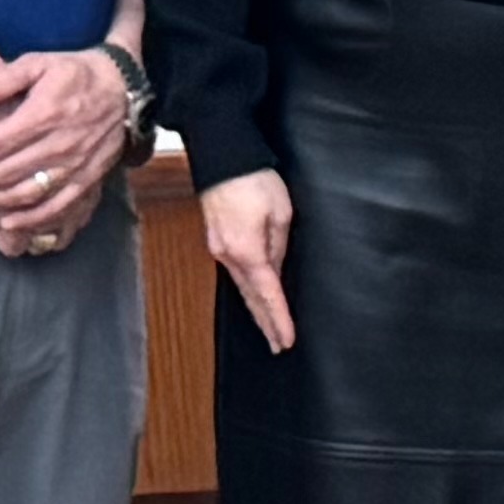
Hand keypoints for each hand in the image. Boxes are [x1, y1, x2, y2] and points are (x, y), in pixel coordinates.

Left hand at [0, 46, 128, 255]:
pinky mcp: (86, 181)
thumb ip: (6, 77)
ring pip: (24, 195)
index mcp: (45, 115)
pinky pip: (54, 209)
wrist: (123, 89)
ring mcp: (74, 167)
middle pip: (3, 173)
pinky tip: (7, 220)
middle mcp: (59, 145)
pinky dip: (27, 220)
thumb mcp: (41, 62)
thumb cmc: (77, 74)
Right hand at [198, 165, 297, 353]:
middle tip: (278, 345)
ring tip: (268, 329)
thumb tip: (275, 268)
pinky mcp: (216, 239)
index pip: (267, 294)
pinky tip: (253, 297)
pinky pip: (235, 272)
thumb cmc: (255, 180)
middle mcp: (228, 255)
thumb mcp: (281, 214)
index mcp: (247, 251)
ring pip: (241, 286)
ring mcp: (218, 248)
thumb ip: (279, 246)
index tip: (287, 340)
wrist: (222, 157)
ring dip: (255, 308)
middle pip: (250, 297)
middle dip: (265, 322)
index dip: (278, 319)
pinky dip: (246, 289)